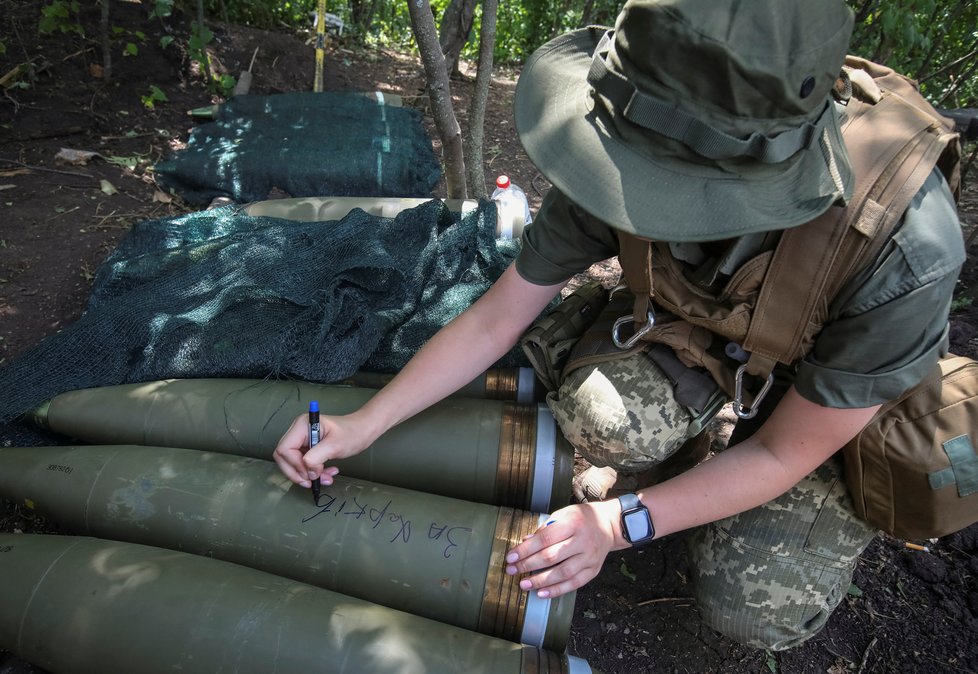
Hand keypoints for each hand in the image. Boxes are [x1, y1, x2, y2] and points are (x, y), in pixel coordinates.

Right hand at [271, 411, 377, 487]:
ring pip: (292, 462)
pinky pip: (303, 464)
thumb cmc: (352, 433)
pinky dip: (313, 472)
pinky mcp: (308, 447)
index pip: (285, 449)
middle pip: (283, 456)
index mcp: (302, 425)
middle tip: (312, 482)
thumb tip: (306, 471)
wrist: (363, 430)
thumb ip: (316, 458)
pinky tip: (326, 474)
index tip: (311, 473)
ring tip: (325, 479)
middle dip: (297, 472)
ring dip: (306, 475)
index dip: (294, 464)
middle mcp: (298, 431)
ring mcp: (302, 439)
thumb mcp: (335, 446)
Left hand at [504, 499, 628, 598]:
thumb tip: (525, 542)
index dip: (526, 549)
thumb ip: (544, 529)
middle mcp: (583, 541)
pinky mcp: (593, 570)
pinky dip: (557, 590)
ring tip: (524, 584)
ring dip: (540, 581)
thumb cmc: (581, 518)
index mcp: (573, 523)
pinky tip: (542, 593)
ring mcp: (589, 558)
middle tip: (512, 570)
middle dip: (528, 565)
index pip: (545, 539)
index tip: (510, 557)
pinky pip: (574, 584)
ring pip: (562, 573)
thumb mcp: (563, 515)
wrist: (608, 525)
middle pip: (552, 557)